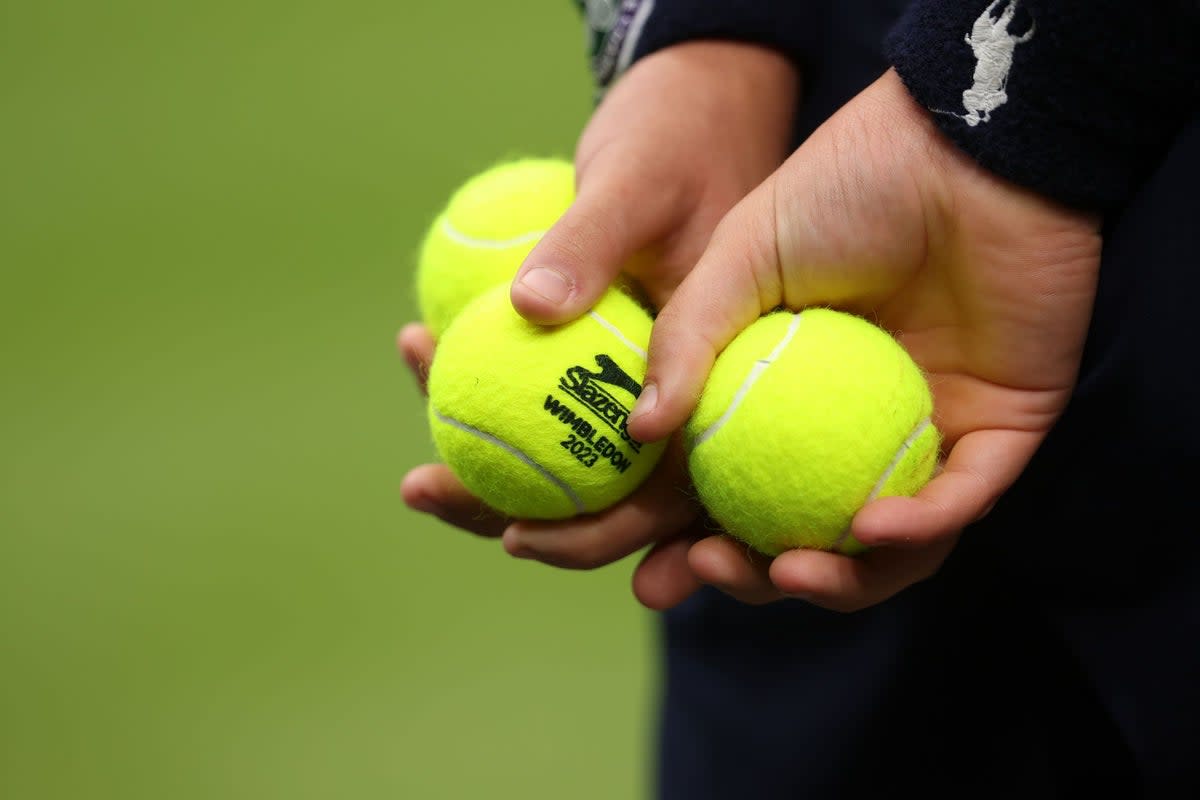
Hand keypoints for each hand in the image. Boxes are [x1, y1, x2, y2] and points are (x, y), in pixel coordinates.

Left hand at [400, 41, 799, 607]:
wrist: (696, 99)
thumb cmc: (680, 132)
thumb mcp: (639, 177)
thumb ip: (593, 243)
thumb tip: (530, 312)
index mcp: (719, 384)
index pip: (662, 494)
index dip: (593, 535)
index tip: (511, 536)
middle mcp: (681, 395)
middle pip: (603, 493)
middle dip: (510, 511)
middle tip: (422, 486)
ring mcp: (638, 373)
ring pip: (564, 450)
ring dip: (490, 463)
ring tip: (413, 459)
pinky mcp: (600, 347)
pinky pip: (540, 386)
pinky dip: (485, 383)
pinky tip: (422, 349)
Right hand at [627, 69, 1102, 612]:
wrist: (962, 145)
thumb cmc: (845, 186)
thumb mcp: (737, 255)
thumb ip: (685, 338)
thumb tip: (639, 430)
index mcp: (793, 393)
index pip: (739, 487)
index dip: (695, 541)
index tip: (650, 573)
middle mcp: (857, 426)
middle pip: (808, 533)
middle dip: (758, 577)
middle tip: (711, 572)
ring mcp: (927, 432)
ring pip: (889, 546)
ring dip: (841, 580)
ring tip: (789, 571)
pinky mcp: (1002, 431)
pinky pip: (961, 499)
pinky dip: (917, 528)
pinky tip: (868, 527)